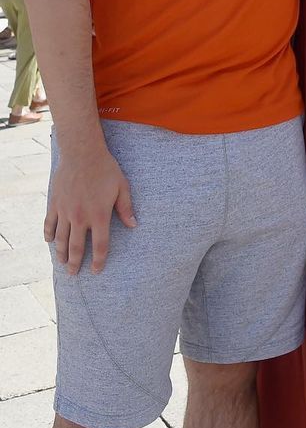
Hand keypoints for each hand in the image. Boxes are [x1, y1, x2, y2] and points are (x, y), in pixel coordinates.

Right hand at [44, 146, 135, 274]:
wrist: (82, 154)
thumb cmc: (106, 169)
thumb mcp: (122, 187)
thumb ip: (126, 208)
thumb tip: (134, 225)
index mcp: (99, 215)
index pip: (99, 245)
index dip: (98, 260)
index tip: (96, 270)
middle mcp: (80, 217)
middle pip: (76, 247)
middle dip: (75, 263)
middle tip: (74, 273)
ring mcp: (65, 211)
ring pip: (60, 239)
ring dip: (61, 253)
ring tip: (62, 263)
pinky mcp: (54, 204)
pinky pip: (49, 224)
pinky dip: (49, 234)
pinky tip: (50, 241)